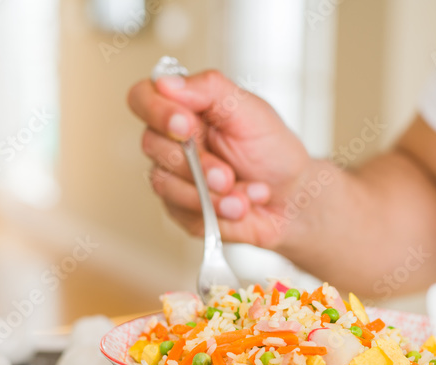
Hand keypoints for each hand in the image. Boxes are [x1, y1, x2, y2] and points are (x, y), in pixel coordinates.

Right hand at [127, 70, 312, 248]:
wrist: (292, 198)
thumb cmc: (272, 151)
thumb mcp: (250, 110)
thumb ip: (210, 89)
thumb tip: (167, 82)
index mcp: (185, 107)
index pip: (143, 97)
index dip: (157, 111)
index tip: (185, 125)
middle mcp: (171, 141)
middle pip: (152, 144)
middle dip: (197, 164)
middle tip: (228, 174)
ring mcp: (173, 176)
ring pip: (164, 183)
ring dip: (211, 193)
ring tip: (244, 195)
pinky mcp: (180, 209)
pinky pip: (182, 211)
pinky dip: (218, 211)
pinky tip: (241, 207)